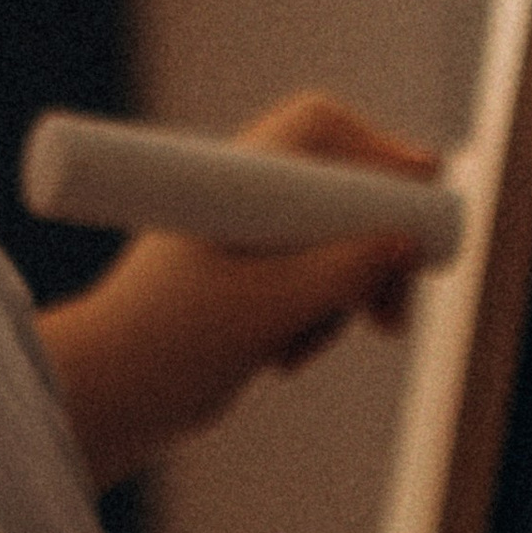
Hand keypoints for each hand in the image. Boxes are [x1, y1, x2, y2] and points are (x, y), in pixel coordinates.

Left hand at [39, 92, 447, 487]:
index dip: (379, 151)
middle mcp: (242, 202)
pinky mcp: (249, 289)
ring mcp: (247, 245)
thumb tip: (407, 244)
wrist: (106, 401)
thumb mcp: (269, 308)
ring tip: (301, 351)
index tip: (425, 182)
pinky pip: (314, 290)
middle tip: (394, 311)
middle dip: (376, 250)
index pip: (321, 131)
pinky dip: (317, 322)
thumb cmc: (166, 342)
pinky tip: (284, 361)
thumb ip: (343, 273)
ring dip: (344, 299)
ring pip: (335, 250)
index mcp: (234, 180)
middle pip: (342, 196)